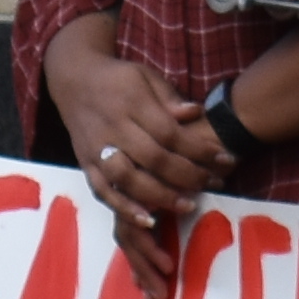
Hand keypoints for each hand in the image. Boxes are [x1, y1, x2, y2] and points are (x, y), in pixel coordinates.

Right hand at [46, 23, 217, 292]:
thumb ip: (170, 98)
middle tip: (212, 184)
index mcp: (132, 102)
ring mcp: (96, 148)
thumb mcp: (146, 77)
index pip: (169, 132)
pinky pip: (103, 190)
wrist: (74, 81)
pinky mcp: (85, 164)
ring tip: (187, 206)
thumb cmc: (119, 80)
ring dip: (159, 196)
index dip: (199, 149)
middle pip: (152, 158)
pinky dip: (124, 208)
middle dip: (186, 175)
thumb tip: (195, 113)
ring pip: (128, 178)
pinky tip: (148, 221)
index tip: (224, 159)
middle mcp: (113, 127)